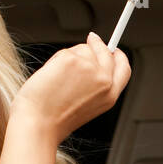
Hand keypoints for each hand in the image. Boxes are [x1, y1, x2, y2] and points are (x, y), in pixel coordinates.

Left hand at [12, 31, 131, 140]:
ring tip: (58, 80)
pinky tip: (51, 77)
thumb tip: (91, 62)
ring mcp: (89, 68)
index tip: (114, 49)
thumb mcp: (86, 107)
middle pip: (106, 52)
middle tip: (91, 39)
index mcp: (110, 96)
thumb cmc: (54, 121)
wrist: (38, 124)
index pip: (123, 68)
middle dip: (98, 44)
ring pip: (83, 50)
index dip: (119, 56)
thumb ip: (95, 85)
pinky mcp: (71, 60)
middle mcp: (104, 81)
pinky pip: (66, 52)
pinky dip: (56, 61)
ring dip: (71, 58)